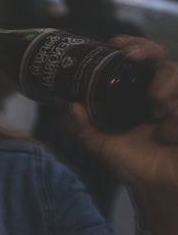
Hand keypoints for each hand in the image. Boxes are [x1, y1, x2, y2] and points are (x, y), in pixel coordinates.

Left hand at [64, 36, 177, 234]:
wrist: (157, 190)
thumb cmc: (134, 163)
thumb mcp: (102, 144)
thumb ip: (82, 127)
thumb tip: (67, 106)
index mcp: (143, 93)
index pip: (146, 57)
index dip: (136, 45)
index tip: (118, 44)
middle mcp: (166, 95)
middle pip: (166, 62)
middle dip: (151, 62)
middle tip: (138, 73)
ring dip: (164, 92)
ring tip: (155, 114)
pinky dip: (174, 120)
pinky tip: (167, 135)